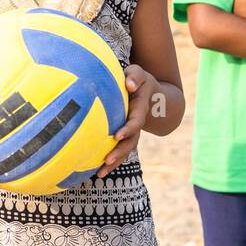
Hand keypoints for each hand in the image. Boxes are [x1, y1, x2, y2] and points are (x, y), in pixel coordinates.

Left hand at [97, 64, 157, 178]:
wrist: (149, 93)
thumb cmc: (138, 80)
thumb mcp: (139, 72)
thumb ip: (135, 76)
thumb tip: (129, 84)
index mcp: (139, 110)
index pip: (135, 122)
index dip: (128, 129)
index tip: (117, 136)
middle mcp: (136, 124)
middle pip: (131, 142)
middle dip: (120, 152)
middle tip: (107, 160)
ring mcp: (131, 133)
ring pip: (125, 150)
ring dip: (114, 162)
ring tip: (100, 173)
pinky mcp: (124, 137)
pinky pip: (119, 150)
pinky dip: (110, 161)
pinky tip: (96, 170)